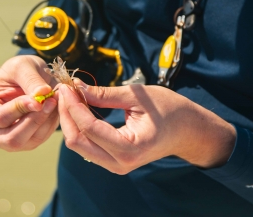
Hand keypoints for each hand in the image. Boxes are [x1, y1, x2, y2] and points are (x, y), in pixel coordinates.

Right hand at [0, 55, 59, 150]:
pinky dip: (51, 124)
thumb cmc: (19, 70)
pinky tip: (55, 107)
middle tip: (52, 100)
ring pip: (30, 141)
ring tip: (55, 100)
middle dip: (35, 120)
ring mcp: (9, 141)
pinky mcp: (27, 142)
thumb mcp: (22, 67)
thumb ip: (30, 80)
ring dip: (46, 121)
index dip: (20, 109)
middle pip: (13, 139)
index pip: (0, 118)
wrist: (29, 76)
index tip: (39, 98)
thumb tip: (42, 94)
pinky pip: (42, 138)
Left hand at [58, 80, 235, 173]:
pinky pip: (86, 145)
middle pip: (77, 141)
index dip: (73, 105)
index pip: (89, 128)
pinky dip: (78, 126)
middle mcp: (120, 163)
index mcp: (130, 148)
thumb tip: (77, 87)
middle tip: (65, 90)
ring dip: (70, 120)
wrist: (187, 131)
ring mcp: (115, 166)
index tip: (66, 86)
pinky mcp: (112, 161)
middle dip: (67, 114)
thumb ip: (105, 94)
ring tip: (70, 96)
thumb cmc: (169, 110)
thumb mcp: (137, 96)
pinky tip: (78, 108)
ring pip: (78, 145)